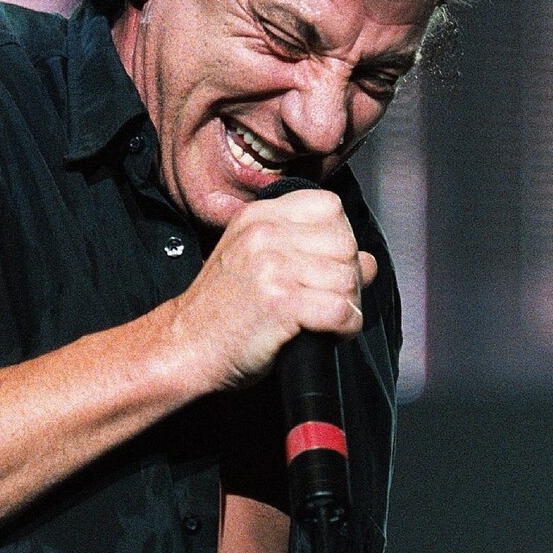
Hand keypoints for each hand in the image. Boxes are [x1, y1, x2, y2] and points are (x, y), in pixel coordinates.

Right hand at [170, 189, 376, 389]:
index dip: (340, 238)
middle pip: (345, 243)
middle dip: (349, 277)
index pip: (330, 207)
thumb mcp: (258, 263)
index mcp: (260, 217)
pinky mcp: (281, 302)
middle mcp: (266, 235)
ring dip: (348, 306)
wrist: (184, 346)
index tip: (328, 265)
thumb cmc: (220, 311)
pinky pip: (341, 310)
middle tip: (330, 300)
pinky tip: (327, 335)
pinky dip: (345, 328)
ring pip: (348, 278)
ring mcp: (273, 266)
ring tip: (326, 321)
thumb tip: (368, 261)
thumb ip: (309, 253)